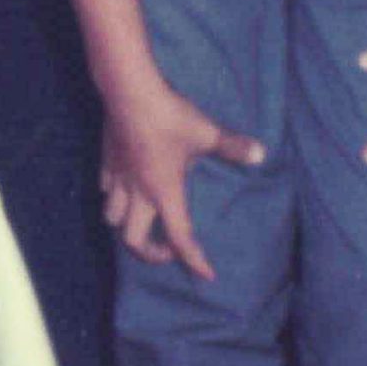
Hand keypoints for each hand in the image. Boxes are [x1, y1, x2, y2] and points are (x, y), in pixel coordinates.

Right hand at [100, 86, 264, 280]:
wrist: (129, 91)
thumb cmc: (169, 117)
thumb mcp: (207, 133)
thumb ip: (232, 147)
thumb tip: (261, 153)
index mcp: (165, 192)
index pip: (180, 237)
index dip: (194, 260)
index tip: (206, 274)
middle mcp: (138, 193)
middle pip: (132, 240)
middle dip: (149, 253)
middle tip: (167, 250)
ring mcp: (118, 177)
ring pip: (112, 217)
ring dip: (126, 225)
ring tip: (142, 221)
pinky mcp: (107, 160)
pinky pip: (105, 188)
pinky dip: (114, 196)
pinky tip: (124, 188)